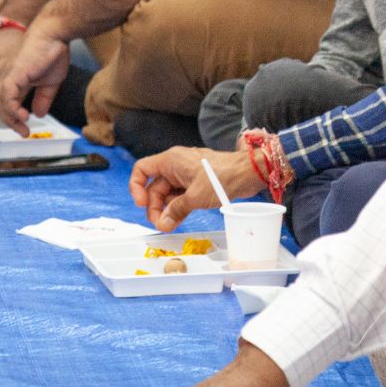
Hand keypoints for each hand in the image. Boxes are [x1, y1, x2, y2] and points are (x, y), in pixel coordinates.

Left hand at [0, 29, 68, 135]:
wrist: (53, 34)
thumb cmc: (52, 53)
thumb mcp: (50, 82)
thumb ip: (43, 98)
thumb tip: (39, 114)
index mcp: (12, 80)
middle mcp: (5, 79)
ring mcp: (7, 77)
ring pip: (0, 105)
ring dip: (12, 120)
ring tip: (24, 130)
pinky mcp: (13, 75)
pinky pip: (7, 98)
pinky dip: (13, 110)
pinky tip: (24, 116)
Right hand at [131, 147, 264, 231]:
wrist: (248, 173)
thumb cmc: (223, 176)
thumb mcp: (195, 196)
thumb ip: (176, 210)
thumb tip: (162, 223)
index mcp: (171, 160)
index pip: (142, 169)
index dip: (136, 187)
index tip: (141, 204)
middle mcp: (176, 165)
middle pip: (155, 186)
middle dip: (155, 206)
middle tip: (160, 224)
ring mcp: (186, 175)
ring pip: (168, 194)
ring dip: (166, 210)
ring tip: (169, 226)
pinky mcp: (196, 183)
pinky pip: (180, 196)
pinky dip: (178, 208)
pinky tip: (177, 221)